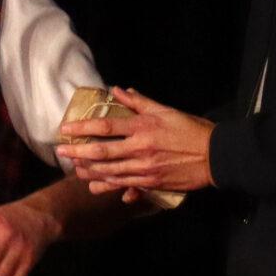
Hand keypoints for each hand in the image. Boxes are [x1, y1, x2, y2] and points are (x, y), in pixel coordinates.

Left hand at [57, 86, 213, 198]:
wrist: (214, 155)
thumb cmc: (191, 129)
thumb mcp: (166, 110)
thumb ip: (139, 102)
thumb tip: (118, 90)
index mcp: (143, 127)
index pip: (106, 126)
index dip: (82, 128)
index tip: (65, 129)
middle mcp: (141, 148)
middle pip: (102, 152)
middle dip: (78, 152)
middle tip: (61, 152)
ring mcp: (145, 167)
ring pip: (109, 171)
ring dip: (89, 170)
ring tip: (74, 168)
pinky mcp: (151, 182)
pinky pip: (124, 185)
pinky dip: (108, 185)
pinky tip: (94, 185)